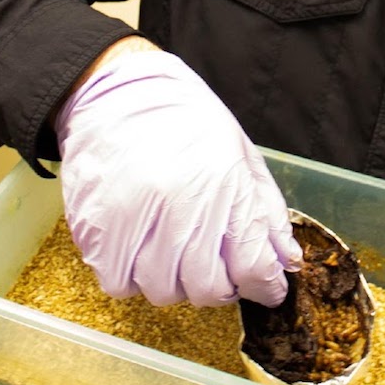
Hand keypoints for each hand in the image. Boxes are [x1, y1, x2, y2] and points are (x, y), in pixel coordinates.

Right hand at [54, 43, 301, 306]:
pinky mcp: (96, 229)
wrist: (117, 92)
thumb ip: (266, 212)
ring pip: (162, 292)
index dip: (265, 286)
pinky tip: (139, 251)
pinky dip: (132, 277)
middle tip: (216, 268)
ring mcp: (134, 220)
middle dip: (219, 286)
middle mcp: (180, 207)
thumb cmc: (184, 120)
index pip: (253, 267)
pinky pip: (119, 283)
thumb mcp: (240, 153)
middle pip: (206, 289)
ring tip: (174, 251)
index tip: (265, 286)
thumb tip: (287, 262)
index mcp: (223, 185)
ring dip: (174, 282)